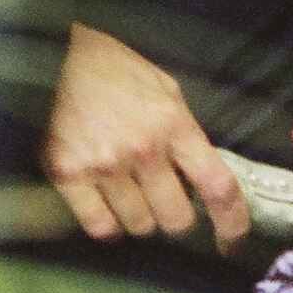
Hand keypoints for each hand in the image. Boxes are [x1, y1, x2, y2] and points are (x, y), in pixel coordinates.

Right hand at [43, 22, 249, 254]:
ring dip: (139, 215)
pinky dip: (107, 222)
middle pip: (176, 219)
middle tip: (163, 198)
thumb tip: (201, 181)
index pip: (218, 187)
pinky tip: (106, 203)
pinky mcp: (68, 173)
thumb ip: (185, 135)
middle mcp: (142, 149)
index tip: (231, 241)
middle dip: (175, 213)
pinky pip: (100, 226)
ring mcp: (104, 164)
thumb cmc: (119, 72)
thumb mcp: (167, 92)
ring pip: (139, 225)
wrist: (60, 51)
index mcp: (173, 124)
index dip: (231, 222)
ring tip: (128, 190)